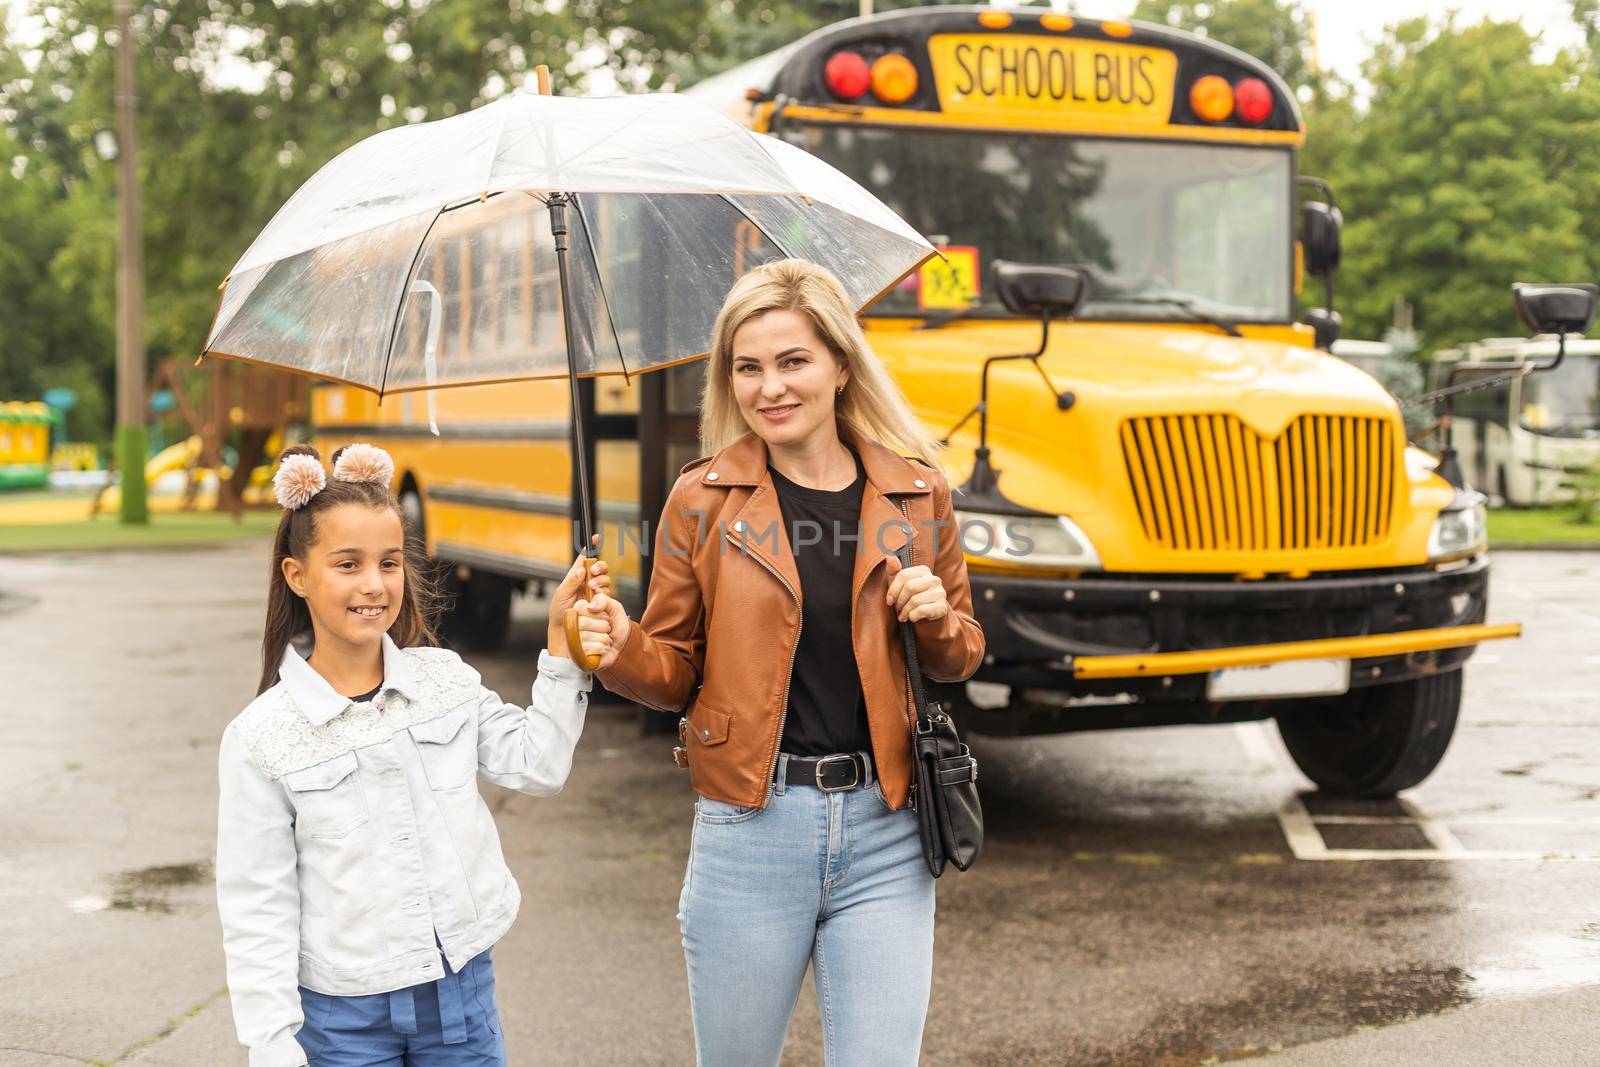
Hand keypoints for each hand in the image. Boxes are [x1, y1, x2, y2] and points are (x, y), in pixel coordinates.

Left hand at [546, 538, 612, 660]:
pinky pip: (608, 595)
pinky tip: (596, 599)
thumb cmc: (559, 613)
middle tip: (594, 574)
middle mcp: (587, 583)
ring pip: (606, 580)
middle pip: (600, 568)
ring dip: (601, 582)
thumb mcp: (561, 595)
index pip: (585, 559)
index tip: (596, 537)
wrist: (565, 633)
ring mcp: (595, 594)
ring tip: (592, 590)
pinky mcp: (601, 604)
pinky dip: (604, 594)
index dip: (591, 547)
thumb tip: (581, 569)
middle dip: (600, 567)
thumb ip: (571, 581)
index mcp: (576, 577)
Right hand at [579, 590, 631, 671]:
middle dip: (602, 627)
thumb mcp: (615, 609)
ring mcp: (573, 641)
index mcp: (580, 612)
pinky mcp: (576, 655)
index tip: (606, 618)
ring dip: (603, 638)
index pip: (580, 606)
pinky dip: (600, 648)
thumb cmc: (617, 627)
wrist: (624, 647)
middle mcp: (573, 626)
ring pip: (584, 636)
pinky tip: (603, 649)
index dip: (597, 613)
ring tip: (606, 640)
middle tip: (607, 630)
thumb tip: (591, 606)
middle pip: (582, 622)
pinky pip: (586, 649)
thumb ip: (604, 600)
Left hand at [884, 556, 948, 623]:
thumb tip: (889, 556)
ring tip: (903, 615)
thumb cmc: (910, 597)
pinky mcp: (942, 607)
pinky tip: (912, 618)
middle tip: (897, 608)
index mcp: (923, 570)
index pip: (904, 575)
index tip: (889, 600)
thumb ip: (894, 570)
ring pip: (915, 600)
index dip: (893, 589)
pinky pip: (922, 611)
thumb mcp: (899, 584)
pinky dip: (913, 616)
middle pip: (910, 587)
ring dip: (905, 611)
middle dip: (900, 600)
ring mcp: (940, 593)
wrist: (927, 615)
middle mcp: (934, 579)